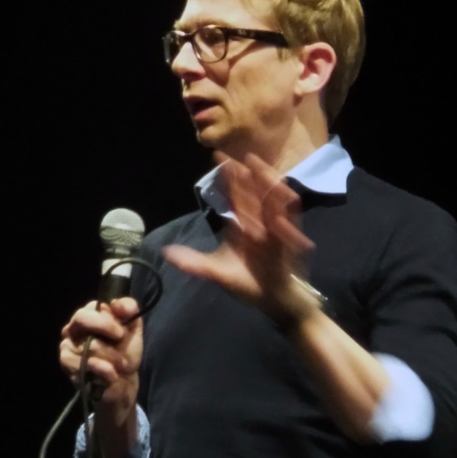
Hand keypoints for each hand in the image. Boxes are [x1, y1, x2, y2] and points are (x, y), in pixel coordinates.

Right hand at [60, 297, 142, 419]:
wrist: (123, 380)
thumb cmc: (126, 349)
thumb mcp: (134, 327)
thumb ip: (129, 308)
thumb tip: (116, 303)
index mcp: (89, 313)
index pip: (92, 306)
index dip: (108, 319)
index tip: (122, 332)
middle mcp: (74, 326)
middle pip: (82, 319)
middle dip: (106, 331)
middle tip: (121, 342)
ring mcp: (67, 345)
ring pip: (88, 346)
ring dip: (111, 357)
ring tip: (120, 363)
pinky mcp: (67, 364)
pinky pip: (85, 364)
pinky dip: (103, 370)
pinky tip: (111, 373)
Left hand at [162, 152, 316, 322]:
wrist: (274, 301)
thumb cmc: (247, 284)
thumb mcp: (217, 273)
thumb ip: (194, 263)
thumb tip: (166, 253)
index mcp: (241, 226)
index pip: (233, 197)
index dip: (226, 178)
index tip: (218, 157)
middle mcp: (258, 223)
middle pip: (251, 193)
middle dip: (243, 174)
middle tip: (235, 155)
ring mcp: (274, 229)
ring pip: (271, 199)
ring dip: (265, 181)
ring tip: (256, 165)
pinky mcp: (289, 239)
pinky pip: (290, 219)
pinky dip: (286, 206)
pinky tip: (282, 191)